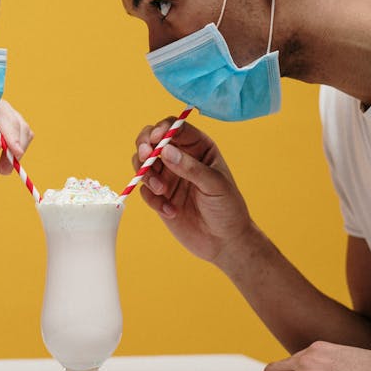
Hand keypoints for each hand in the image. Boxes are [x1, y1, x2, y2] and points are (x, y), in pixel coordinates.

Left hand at [0, 99, 32, 182]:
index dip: (8, 129)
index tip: (14, 150)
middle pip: (14, 120)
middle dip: (14, 144)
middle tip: (5, 170)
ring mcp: (4, 117)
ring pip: (23, 128)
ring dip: (18, 151)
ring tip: (3, 171)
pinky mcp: (11, 128)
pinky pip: (25, 136)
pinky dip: (19, 152)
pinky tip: (7, 165)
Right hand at [133, 119, 251, 265]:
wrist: (225, 242)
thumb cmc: (228, 208)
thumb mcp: (215, 185)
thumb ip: (190, 167)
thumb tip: (165, 150)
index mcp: (198, 147)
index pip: (175, 127)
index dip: (162, 129)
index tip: (156, 139)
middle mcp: (180, 157)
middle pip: (151, 139)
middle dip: (144, 146)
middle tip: (145, 157)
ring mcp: (168, 176)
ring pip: (142, 162)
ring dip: (146, 174)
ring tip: (162, 191)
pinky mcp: (159, 196)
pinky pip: (144, 190)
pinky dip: (152, 199)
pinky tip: (171, 211)